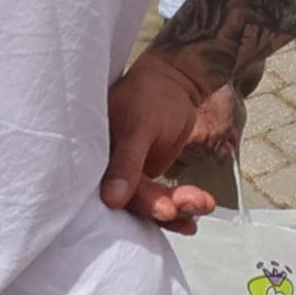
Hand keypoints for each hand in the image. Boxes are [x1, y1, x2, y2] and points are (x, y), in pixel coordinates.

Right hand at [100, 45, 233, 231]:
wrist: (174, 85)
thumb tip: (111, 200)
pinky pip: (161, 199)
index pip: (105, 190)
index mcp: (92, 154)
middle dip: (163, 206)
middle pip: (131, 201)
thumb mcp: (140, 126)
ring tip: (203, 203)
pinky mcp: (144, 180)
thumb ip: (126, 162)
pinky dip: (181, 204)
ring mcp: (126, 176)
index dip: (135, 203)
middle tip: (185, 207)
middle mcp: (105, 170)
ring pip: (149, 203)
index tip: (165, 210)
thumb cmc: (150, 96)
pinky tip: (201, 206)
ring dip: (177, 207)